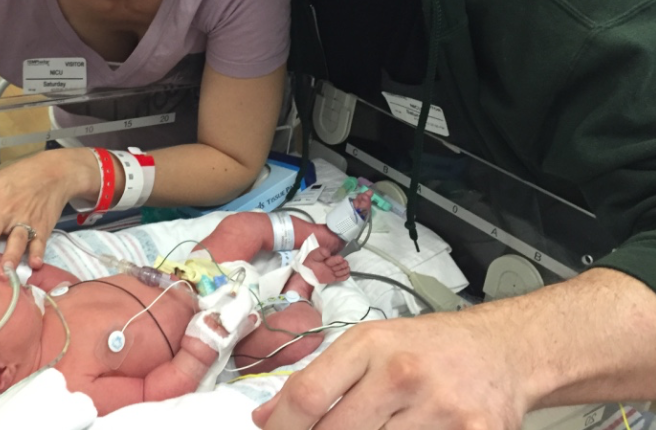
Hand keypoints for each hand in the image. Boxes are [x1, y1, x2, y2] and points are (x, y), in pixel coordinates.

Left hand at [0, 148, 99, 270]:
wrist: (52, 171)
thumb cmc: (16, 177)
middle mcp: (4, 211)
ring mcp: (24, 219)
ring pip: (15, 239)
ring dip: (10, 255)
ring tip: (3, 271)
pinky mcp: (43, 226)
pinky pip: (40, 241)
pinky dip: (38, 252)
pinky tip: (35, 263)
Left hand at [253, 310, 526, 429]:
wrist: (504, 351)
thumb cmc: (429, 347)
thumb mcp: (368, 345)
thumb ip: (317, 379)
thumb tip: (264, 418)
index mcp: (371, 346)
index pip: (309, 395)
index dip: (282, 428)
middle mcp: (403, 375)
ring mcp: (440, 411)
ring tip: (370, 428)